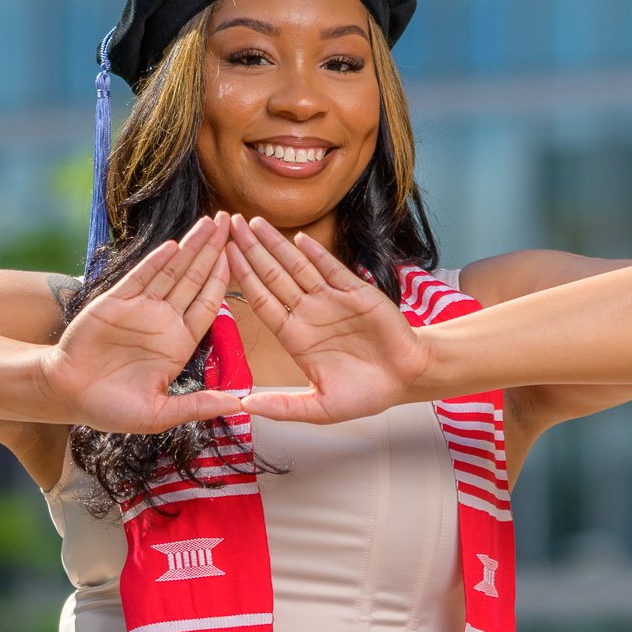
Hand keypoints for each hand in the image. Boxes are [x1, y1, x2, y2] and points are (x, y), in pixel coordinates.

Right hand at [43, 215, 249, 432]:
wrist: (68, 395)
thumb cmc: (111, 409)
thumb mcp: (161, 415)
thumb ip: (198, 406)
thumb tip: (239, 405)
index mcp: (178, 345)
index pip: (207, 306)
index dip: (223, 281)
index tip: (240, 257)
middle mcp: (163, 321)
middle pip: (194, 279)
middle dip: (213, 251)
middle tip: (231, 221)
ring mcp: (140, 308)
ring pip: (172, 271)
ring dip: (191, 247)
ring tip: (210, 221)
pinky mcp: (116, 301)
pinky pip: (140, 277)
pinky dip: (156, 261)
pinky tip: (174, 245)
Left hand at [226, 217, 435, 423]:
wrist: (406, 379)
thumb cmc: (365, 395)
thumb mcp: (318, 409)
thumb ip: (282, 407)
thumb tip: (243, 406)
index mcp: (296, 338)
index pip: (262, 302)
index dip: (243, 279)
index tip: (224, 257)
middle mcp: (309, 314)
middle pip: (273, 276)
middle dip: (251, 251)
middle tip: (229, 225)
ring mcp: (331, 300)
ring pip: (297, 267)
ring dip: (276, 244)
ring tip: (254, 222)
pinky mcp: (356, 291)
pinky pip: (332, 268)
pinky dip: (316, 254)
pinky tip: (298, 238)